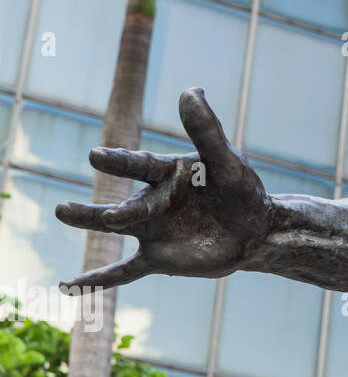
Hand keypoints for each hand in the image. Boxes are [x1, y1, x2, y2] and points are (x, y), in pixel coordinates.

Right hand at [56, 88, 273, 293]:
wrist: (256, 230)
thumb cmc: (242, 191)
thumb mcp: (228, 162)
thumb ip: (208, 131)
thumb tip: (191, 90)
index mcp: (168, 174)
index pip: (141, 165)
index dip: (120, 161)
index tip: (97, 155)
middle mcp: (154, 200)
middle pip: (122, 203)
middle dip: (96, 209)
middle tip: (66, 209)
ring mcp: (153, 230)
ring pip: (115, 228)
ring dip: (91, 223)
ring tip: (62, 213)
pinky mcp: (159, 258)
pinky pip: (125, 271)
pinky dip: (99, 280)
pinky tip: (68, 286)